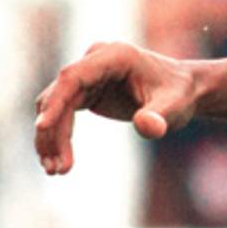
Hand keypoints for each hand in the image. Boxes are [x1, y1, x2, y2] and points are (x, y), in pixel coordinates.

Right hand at [34, 41, 197, 174]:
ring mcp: (88, 75)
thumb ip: (160, 117)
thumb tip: (146, 127)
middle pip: (59, 95)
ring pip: (55, 105)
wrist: (184, 90)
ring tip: (56, 171)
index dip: (55, 102)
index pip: (72, 77)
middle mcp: (95, 61)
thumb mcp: (175, 107)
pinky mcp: (86, 90)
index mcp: (114, 56)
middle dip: (52, 132)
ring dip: (51, 137)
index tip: (42, 127)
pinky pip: (61, 112)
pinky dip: (58, 136)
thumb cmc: (180, 95)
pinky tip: (58, 161)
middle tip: (56, 169)